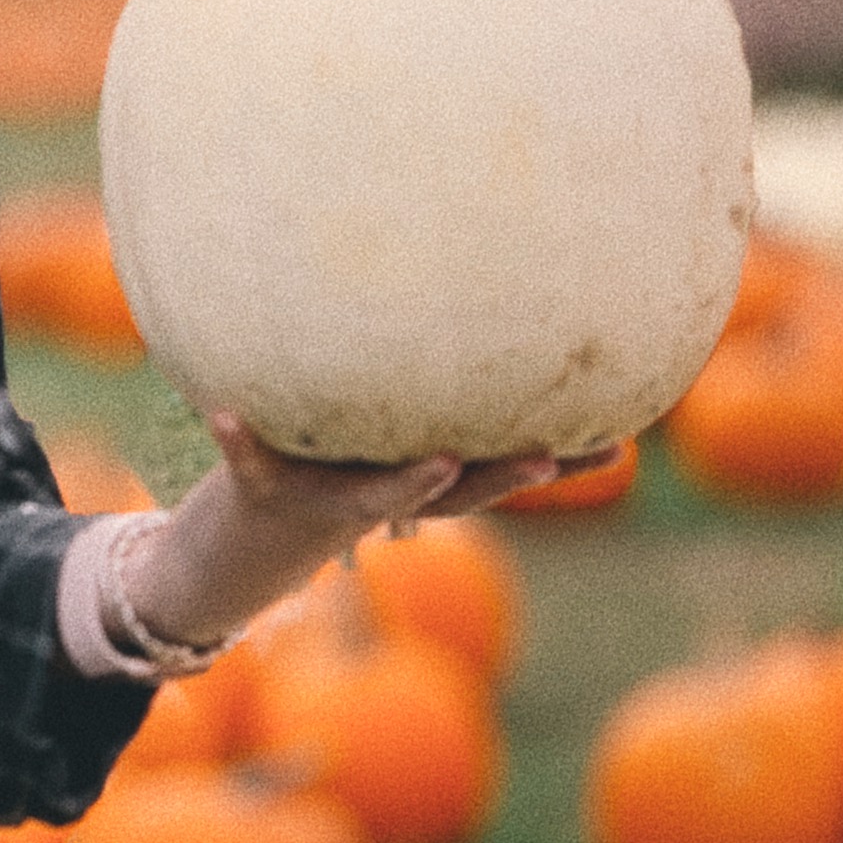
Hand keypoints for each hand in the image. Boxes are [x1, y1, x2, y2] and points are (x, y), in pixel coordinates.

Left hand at [126, 414, 611, 652]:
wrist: (243, 540)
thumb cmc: (328, 464)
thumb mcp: (379, 430)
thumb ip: (426, 386)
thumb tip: (486, 302)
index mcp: (419, 476)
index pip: (500, 469)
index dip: (562, 460)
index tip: (622, 441)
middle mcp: (384, 496)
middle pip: (458, 494)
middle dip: (506, 477)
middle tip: (552, 456)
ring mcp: (327, 498)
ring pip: (372, 496)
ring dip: (403, 484)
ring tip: (436, 459)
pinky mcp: (262, 489)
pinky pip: (250, 459)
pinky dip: (237, 437)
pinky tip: (219, 410)